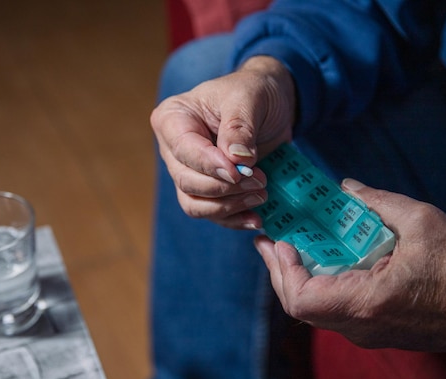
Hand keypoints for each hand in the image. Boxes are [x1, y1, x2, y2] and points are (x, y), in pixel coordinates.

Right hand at [150, 56, 295, 228]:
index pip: (184, 150)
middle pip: (187, 182)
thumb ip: (239, 126)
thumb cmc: (254, 92)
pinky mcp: (208, 191)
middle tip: (259, 181)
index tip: (239, 171)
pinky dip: (234, 219)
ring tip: (261, 196)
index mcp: (172, 119)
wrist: (272, 104)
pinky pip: (212, 215)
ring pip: (195, 204)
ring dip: (229, 207)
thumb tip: (236, 159)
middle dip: (224, 188)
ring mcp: (188, 173)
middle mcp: (173, 150)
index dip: (210, 165)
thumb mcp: (249, 97)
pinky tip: (257, 218)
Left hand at [254, 178, 445, 352]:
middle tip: (269, 241)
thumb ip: (379, 202)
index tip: (279, 242)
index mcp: (368, 303)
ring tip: (286, 248)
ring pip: (312, 311)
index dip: (283, 271)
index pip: (302, 299)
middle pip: (299, 306)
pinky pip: (330, 311)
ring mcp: (364, 332)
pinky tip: (316, 262)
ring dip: (295, 278)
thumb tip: (346, 188)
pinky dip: (316, 285)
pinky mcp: (371, 330)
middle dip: (279, 271)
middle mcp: (360, 325)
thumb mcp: (423, 223)